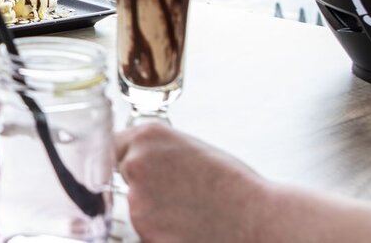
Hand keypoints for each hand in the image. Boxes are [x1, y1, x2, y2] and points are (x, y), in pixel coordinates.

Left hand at [116, 122, 269, 242]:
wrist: (257, 220)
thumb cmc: (235, 186)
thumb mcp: (192, 149)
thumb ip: (157, 150)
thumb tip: (138, 158)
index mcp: (149, 137)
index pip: (114, 145)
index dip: (126, 158)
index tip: (129, 166)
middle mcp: (137, 164)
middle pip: (123, 176)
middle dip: (143, 185)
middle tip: (178, 194)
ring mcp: (138, 201)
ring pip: (135, 206)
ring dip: (153, 210)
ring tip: (190, 211)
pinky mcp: (145, 233)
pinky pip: (144, 231)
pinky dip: (161, 231)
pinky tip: (187, 227)